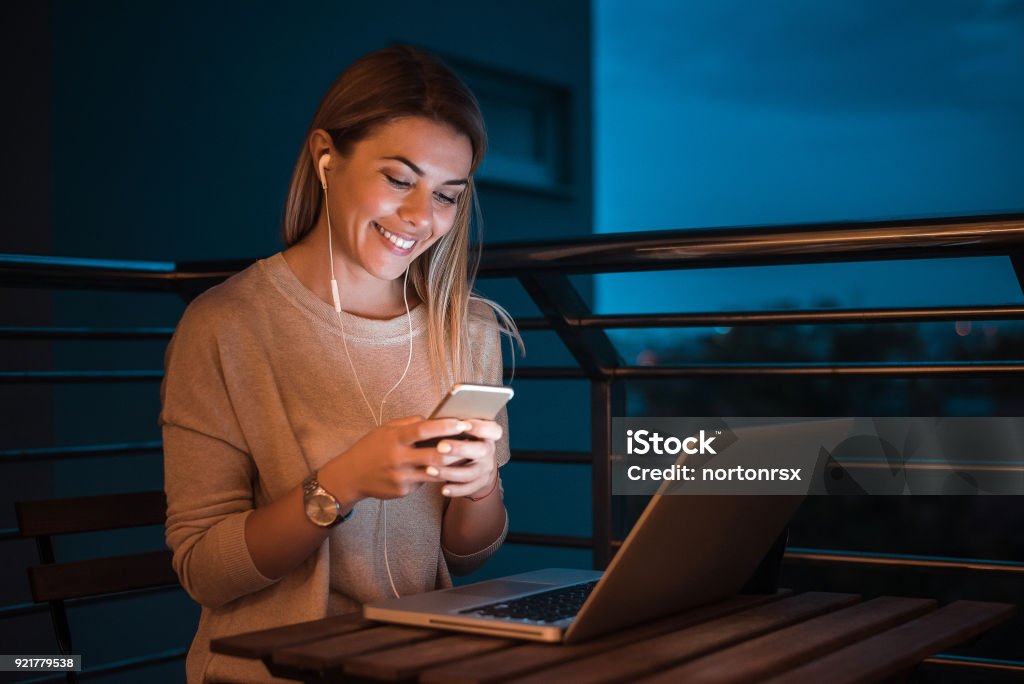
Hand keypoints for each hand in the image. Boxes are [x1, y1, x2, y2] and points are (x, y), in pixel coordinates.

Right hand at [318, 416, 472, 502]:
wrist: (350, 476)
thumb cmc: (371, 448)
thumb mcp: (385, 430)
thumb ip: (408, 424)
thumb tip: (432, 419)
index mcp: (395, 439)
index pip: (423, 430)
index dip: (444, 426)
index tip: (462, 422)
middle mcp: (398, 458)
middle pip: (435, 455)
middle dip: (456, 449)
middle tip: (472, 443)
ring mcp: (401, 477)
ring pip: (434, 472)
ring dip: (451, 465)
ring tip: (465, 457)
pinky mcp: (403, 491)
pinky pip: (424, 482)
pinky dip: (434, 475)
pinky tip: (442, 470)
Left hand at [426, 419, 502, 498]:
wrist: (474, 465)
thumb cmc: (462, 439)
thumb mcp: (463, 430)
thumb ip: (455, 424)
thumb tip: (436, 418)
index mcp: (488, 434)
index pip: (492, 429)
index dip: (479, 426)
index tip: (463, 423)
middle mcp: (488, 451)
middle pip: (479, 450)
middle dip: (459, 448)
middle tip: (440, 446)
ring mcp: (485, 469)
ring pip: (470, 472)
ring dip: (450, 472)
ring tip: (430, 470)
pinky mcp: (478, 484)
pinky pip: (468, 488)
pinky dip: (456, 490)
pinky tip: (442, 489)